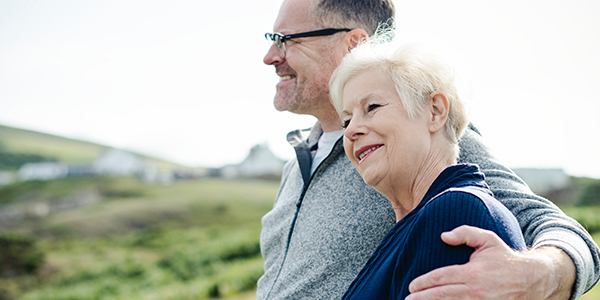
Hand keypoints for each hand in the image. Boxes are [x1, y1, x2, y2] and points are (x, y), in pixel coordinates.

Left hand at [406, 225, 574, 299]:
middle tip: (407, 299)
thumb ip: (465, 233)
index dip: (424, 282)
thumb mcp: (488, 239)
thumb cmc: (504, 257)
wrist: (531, 279)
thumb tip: (443, 236)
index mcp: (473, 273)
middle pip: (442, 295)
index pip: (442, 278)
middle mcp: (476, 291)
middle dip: (423, 298)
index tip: (411, 285)